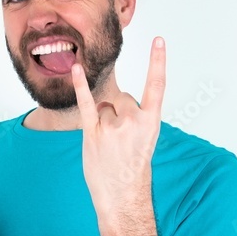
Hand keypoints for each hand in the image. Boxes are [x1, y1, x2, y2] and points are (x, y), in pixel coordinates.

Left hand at [71, 36, 165, 214]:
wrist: (122, 195)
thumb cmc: (133, 168)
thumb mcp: (145, 140)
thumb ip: (135, 117)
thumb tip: (114, 100)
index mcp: (151, 122)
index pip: (157, 85)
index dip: (158, 61)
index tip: (159, 40)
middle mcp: (133, 121)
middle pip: (121, 98)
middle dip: (117, 114)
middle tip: (120, 142)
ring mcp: (113, 127)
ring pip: (104, 107)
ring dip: (102, 122)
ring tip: (108, 146)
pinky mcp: (93, 132)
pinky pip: (85, 103)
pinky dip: (80, 85)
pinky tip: (77, 69)